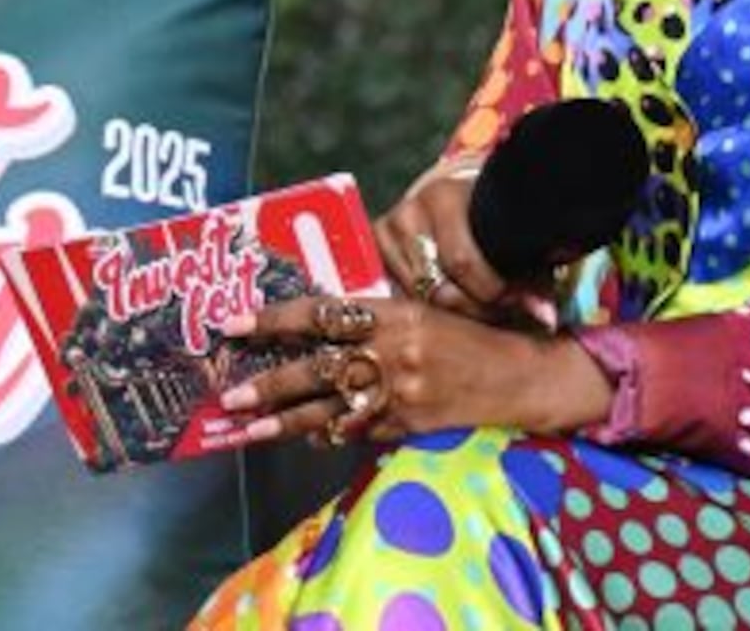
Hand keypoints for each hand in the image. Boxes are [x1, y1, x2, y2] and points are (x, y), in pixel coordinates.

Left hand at [195, 293, 611, 450]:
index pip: (320, 314)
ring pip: (331, 410)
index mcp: (391, 313)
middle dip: (269, 384)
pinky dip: (331, 434)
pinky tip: (306, 438)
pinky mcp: (410, 426)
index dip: (273, 320)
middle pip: (317, 369)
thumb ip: (371, 319)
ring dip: (286, 422)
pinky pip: (360, 432)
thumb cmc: (465, 337)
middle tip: (229, 396)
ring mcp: (401, 394)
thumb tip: (314, 327)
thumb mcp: (419, 311)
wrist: (520, 377)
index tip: (233, 325)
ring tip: (250, 429)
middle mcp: (392, 352)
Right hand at [379, 158, 535, 322]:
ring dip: (450, 313)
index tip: (515, 303)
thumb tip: (545, 319)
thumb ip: (532, 282)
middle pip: (438, 289)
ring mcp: (386, 232)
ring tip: (473, 306)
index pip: (462, 263)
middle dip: (474, 310)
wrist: (462, 205)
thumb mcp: (518, 248)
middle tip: (496, 313)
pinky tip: (445, 304)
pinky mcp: (375, 252)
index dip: (494, 294)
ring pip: (420, 300)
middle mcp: (408, 211)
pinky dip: (425, 307)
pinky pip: (400, 299)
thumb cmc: (494, 228)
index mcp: (444, 197)